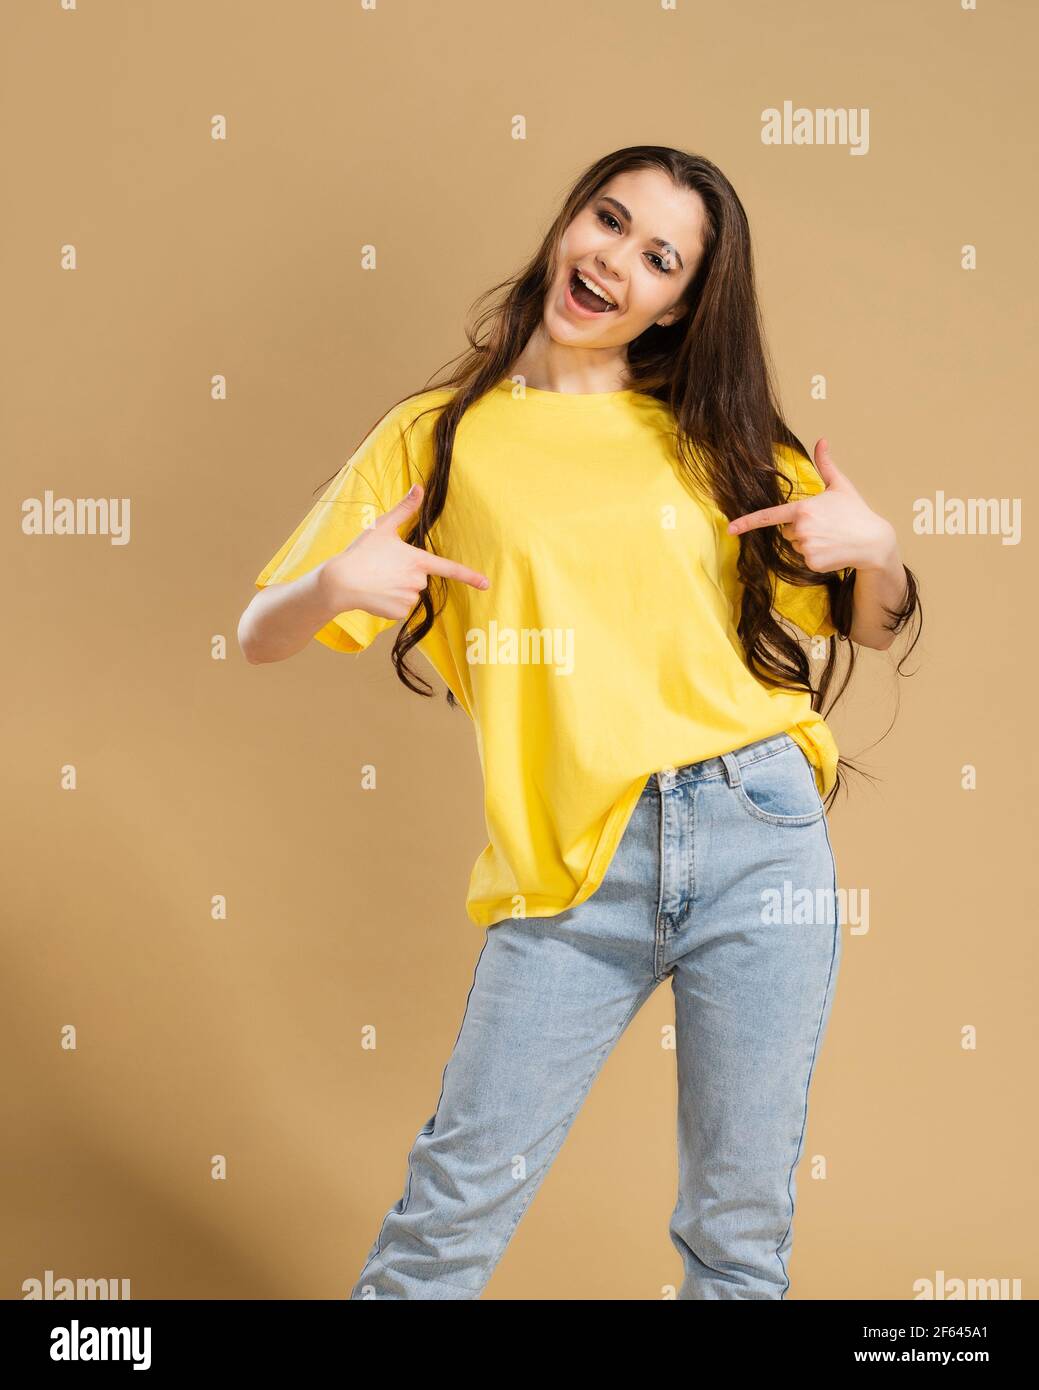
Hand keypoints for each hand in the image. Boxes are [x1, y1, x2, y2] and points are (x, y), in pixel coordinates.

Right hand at [319, 483, 489, 619]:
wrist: (340, 582)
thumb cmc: (362, 552)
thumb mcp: (383, 527)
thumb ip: (404, 509)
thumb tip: (419, 487)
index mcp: (418, 560)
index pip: (450, 568)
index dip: (470, 576)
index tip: (486, 584)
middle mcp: (418, 582)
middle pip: (419, 579)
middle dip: (405, 574)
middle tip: (382, 568)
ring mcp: (409, 599)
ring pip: (409, 593)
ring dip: (396, 588)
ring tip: (376, 580)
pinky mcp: (398, 613)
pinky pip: (399, 607)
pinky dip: (389, 602)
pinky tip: (375, 594)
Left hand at [725, 438, 897, 573]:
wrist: (874, 541)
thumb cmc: (856, 512)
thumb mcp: (840, 486)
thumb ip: (825, 464)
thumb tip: (821, 440)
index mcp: (804, 508)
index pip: (770, 516)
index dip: (747, 522)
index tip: (731, 528)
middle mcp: (802, 528)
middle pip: (786, 531)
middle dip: (799, 528)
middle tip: (824, 524)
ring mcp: (806, 547)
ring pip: (794, 545)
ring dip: (807, 542)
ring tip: (830, 536)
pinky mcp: (812, 562)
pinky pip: (803, 559)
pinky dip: (815, 555)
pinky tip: (832, 549)